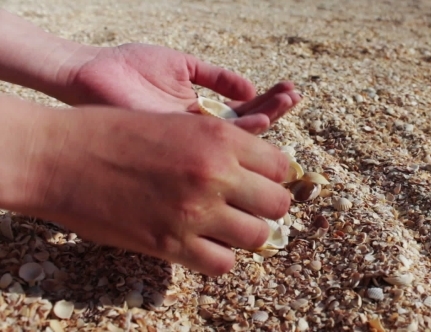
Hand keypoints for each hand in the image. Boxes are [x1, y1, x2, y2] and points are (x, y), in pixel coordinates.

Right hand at [17, 104, 290, 275]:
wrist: (62, 156)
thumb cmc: (116, 134)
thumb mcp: (179, 124)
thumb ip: (221, 146)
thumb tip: (255, 172)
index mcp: (220, 138)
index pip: (282, 167)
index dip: (274, 177)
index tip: (261, 183)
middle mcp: (215, 174)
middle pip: (278, 204)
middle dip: (267, 207)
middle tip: (247, 207)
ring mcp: (195, 212)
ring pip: (258, 236)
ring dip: (246, 233)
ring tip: (225, 226)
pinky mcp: (170, 244)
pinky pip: (222, 264)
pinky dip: (218, 256)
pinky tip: (202, 244)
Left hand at [63, 43, 301, 133]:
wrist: (91, 74)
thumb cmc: (130, 66)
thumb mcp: (182, 66)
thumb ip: (215, 76)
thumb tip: (249, 87)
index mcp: (202, 114)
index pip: (244, 112)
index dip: (268, 101)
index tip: (290, 89)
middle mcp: (199, 133)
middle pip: (246, 128)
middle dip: (273, 110)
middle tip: (295, 96)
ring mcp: (190, 142)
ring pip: (237, 139)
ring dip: (264, 119)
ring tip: (287, 100)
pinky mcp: (177, 144)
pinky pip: (214, 142)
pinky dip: (241, 132)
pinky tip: (260, 117)